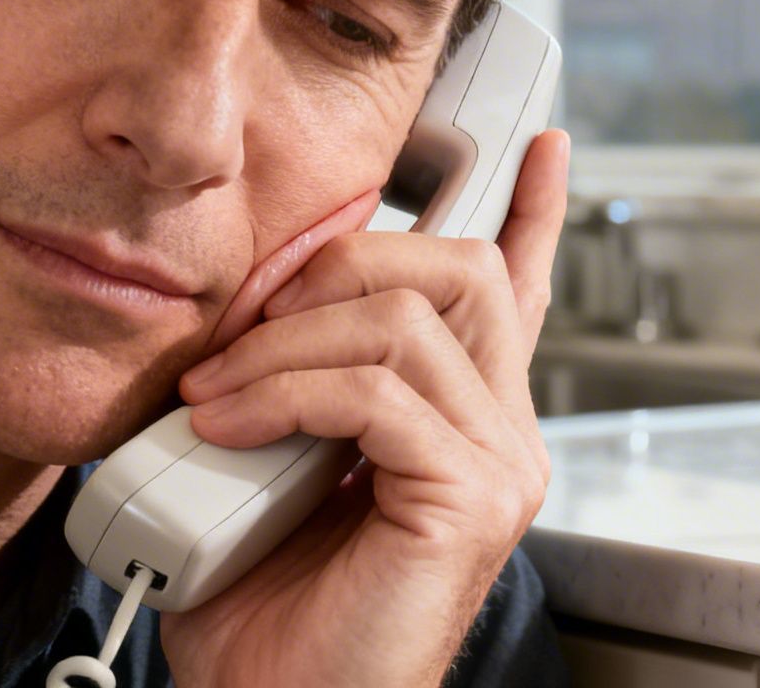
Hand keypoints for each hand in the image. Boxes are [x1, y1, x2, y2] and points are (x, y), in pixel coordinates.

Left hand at [155, 129, 568, 687]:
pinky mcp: (471, 501)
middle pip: (461, 267)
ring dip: (288, 340)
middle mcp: (502, 434)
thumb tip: (255, 298)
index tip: (542, 147)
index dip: (534, 213)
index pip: (518, 293)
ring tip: (217, 395)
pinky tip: (233, 426)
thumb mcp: (269, 460)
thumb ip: (291, 381)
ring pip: (413, 315)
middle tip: (251, 318)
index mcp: (464, 420)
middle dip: (343, 261)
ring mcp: (499, 466)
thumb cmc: (265, 613)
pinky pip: (380, 392)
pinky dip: (289, 392)